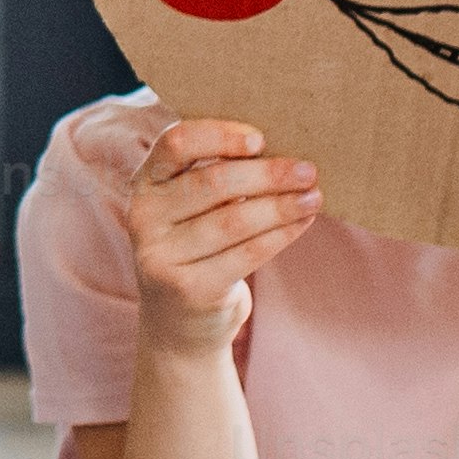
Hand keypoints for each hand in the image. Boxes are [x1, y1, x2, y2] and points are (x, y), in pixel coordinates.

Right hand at [126, 117, 317, 356]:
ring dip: (281, 206)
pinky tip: (302, 223)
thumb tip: (283, 153)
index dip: (219, 136)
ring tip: (314, 197)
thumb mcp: (192, 208)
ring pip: (233, 220)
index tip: (261, 140)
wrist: (179, 322)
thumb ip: (216, 178)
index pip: (175, 144)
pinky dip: (280, 235)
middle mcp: (144, 216)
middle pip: (212, 183)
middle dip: (267, 174)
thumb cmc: (199, 247)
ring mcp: (161, 255)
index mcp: (145, 183)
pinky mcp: (187, 288)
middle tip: (308, 171)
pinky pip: (245, 254)